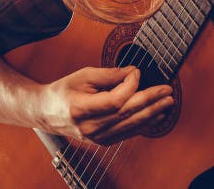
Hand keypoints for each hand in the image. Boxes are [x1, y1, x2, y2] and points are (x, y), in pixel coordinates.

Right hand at [37, 66, 173, 145]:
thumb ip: (110, 74)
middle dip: (151, 101)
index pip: (115, 100)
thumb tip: (133, 72)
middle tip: (167, 91)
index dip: (130, 85)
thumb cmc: (64, 91)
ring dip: (152, 113)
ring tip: (167, 103)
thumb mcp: (84, 75)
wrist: (46, 112)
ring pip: (130, 125)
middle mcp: (89, 127)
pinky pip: (127, 132)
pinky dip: (143, 124)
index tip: (136, 72)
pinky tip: (155, 115)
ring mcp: (96, 137)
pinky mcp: (101, 141)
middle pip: (127, 114)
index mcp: (81, 108)